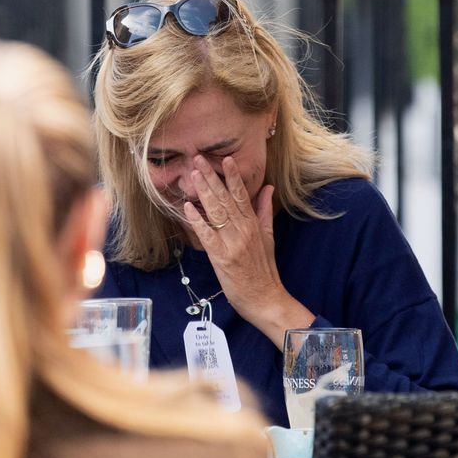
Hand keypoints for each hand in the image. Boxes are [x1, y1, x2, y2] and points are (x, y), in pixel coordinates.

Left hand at [182, 155, 312, 347]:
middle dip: (211, 177)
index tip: (225, 159)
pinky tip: (188, 207)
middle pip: (225, 199)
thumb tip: (268, 187)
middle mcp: (243, 230)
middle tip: (198, 159)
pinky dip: (197, 221)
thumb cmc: (264, 269)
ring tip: (193, 175)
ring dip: (203, 192)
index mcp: (253, 224)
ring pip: (216, 212)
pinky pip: (207, 235)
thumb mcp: (268, 237)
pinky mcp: (221, 257)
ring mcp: (232, 243)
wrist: (266, 299)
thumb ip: (264, 211)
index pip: (242, 195)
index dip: (233, 176)